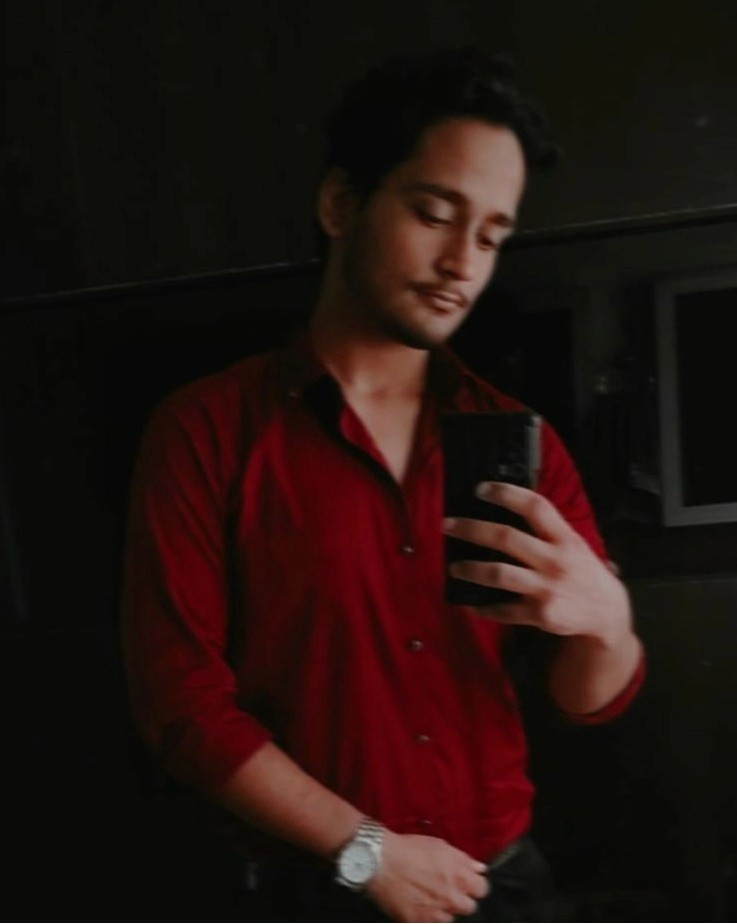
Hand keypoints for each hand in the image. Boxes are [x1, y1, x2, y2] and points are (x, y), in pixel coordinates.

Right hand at [365, 831, 488, 922]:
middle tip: (447, 890)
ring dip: (443, 909)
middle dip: (461, 899)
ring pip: (450, 918)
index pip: (482, 890)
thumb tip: (480, 868)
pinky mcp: (419, 922)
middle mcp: (451, 897)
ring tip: (429, 896)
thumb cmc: (409, 849)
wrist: (381, 860)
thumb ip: (464, 859)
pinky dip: (427, 917)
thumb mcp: (440, 845)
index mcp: (459, 876)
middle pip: (469, 907)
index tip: (467, 882)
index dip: (474, 885)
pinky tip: (418, 904)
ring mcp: (435, 913)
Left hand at [443, 481, 630, 645]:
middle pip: (506, 538)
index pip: (535, 507)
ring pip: (499, 574)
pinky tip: (472, 605)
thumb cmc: (582, 572)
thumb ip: (546, 530)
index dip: (507, 494)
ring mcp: (547, 588)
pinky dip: (485, 609)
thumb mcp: (573, 544)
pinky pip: (504, 610)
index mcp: (564, 538)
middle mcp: (555, 560)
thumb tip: (503, 511)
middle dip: (471, 529)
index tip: (480, 489)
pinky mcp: (541, 614)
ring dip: (471, 569)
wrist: (607, 613)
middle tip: (447, 525)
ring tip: (453, 567)